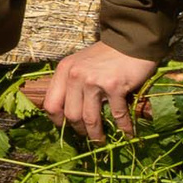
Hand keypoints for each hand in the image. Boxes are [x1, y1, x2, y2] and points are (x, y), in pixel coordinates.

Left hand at [41, 39, 158, 143]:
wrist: (131, 40)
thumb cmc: (105, 56)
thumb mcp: (79, 64)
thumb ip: (71, 83)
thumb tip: (67, 114)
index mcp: (64, 71)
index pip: (51, 104)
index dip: (57, 121)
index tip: (66, 128)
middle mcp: (75, 76)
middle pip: (71, 115)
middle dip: (79, 131)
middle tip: (87, 137)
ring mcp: (94, 82)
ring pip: (90, 119)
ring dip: (96, 135)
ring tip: (101, 142)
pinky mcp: (114, 87)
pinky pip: (117, 115)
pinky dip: (123, 128)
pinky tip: (127, 134)